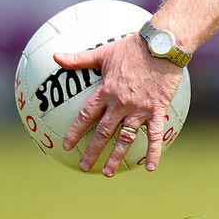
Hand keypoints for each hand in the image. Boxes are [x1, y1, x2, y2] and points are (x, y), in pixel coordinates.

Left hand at [55, 34, 183, 175]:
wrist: (162, 45)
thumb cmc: (133, 47)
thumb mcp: (104, 52)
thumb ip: (80, 59)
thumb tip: (55, 56)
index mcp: (106, 91)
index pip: (86, 115)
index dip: (75, 131)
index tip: (66, 145)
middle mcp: (120, 104)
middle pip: (103, 132)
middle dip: (92, 151)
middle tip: (83, 167)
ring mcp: (139, 108)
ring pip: (125, 138)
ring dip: (116, 157)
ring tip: (108, 173)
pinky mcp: (157, 109)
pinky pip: (154, 135)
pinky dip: (153, 152)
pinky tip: (151, 168)